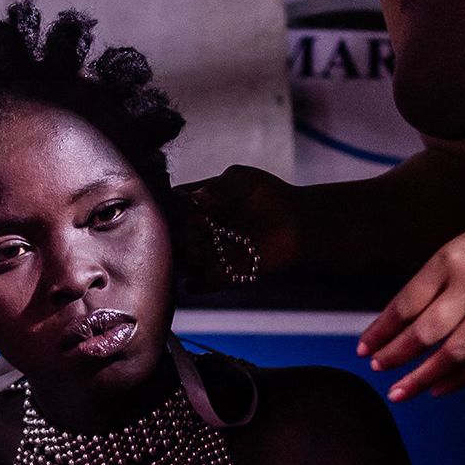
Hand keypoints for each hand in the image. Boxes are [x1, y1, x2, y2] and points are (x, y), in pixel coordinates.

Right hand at [171, 164, 305, 290]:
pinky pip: (197, 285)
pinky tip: (203, 273)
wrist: (298, 222)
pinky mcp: (220, 276)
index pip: (167, 207)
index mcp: (195, 205)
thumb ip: (218, 187)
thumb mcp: (241, 180)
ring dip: (184, 259)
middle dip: (174, 235)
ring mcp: (206, 254)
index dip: (166, 207)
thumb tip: (197, 199)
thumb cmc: (269, 196)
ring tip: (199, 253)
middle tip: (192, 232)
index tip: (179, 206)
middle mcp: (196, 231)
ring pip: (180, 261)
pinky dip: (195, 283)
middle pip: (169, 237)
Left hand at [359, 193, 464, 401]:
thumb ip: (439, 278)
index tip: (365, 346)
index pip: (407, 302)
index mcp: (453, 258)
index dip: (383, 329)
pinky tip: (438, 389)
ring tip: (399, 392)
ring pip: (452, 353)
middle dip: (396, 355)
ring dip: (421, 377)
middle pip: (425, 331)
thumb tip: (406, 318)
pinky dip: (458, 379)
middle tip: (377, 368)